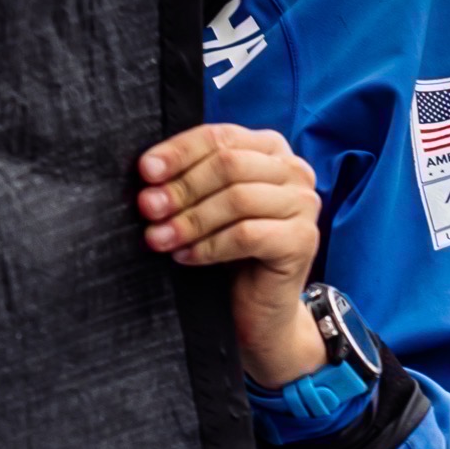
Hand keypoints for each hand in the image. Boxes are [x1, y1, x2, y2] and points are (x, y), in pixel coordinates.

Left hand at [138, 123, 323, 385]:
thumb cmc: (232, 253)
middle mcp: (295, 171)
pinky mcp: (302, 240)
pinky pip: (246, 235)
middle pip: (229, 165)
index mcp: (271, 149)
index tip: (145, 172)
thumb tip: (148, 173)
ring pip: (237, 199)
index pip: (221, 137)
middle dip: (182, 187)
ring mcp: (304, 205)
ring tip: (159, 238)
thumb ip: (191, 179)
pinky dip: (209, 246)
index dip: (179, 152)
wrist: (261, 311)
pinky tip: (186, 257)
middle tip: (148, 209)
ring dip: (191, 219)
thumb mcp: (209, 204)